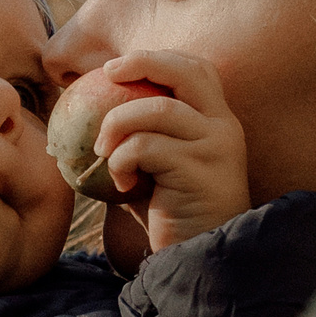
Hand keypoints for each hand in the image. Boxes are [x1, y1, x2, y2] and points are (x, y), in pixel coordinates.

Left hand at [92, 50, 250, 253]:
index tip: (117, 67)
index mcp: (218, 120)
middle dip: (143, 63)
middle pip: (187, 72)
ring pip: (158, 110)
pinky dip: (121, 160)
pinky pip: (146, 148)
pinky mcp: (200, 171)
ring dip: (117, 123)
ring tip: (102, 150)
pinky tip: (121, 183)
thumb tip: (91, 106)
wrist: (196, 257)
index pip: (197, 69)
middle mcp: (224, 127)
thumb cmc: (170, 212)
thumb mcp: (159, 164)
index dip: (158, 59)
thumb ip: (143, 132)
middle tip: (107, 74)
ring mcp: (215, 148)